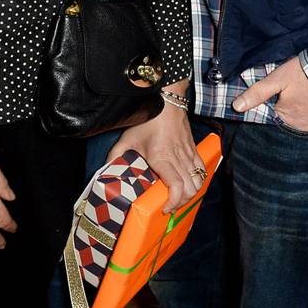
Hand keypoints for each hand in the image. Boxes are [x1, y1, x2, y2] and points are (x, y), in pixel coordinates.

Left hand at [108, 96, 204, 213]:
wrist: (167, 99)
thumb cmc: (149, 118)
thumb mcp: (128, 138)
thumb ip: (116, 155)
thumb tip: (105, 170)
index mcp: (162, 157)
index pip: (177, 186)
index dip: (174, 201)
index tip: (165, 208)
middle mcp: (178, 158)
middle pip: (190, 188)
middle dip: (182, 203)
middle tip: (170, 206)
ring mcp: (188, 153)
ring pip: (198, 181)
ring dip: (191, 194)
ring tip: (179, 198)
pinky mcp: (193, 148)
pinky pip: (202, 169)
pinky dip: (199, 180)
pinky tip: (190, 184)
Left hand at [233, 56, 307, 132]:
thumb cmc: (307, 74)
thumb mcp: (278, 78)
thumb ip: (258, 92)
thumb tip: (236, 106)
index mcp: (285, 117)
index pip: (273, 113)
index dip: (276, 101)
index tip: (283, 91)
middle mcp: (300, 127)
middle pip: (290, 117)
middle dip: (291, 105)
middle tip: (298, 88)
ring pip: (305, 120)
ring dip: (306, 110)